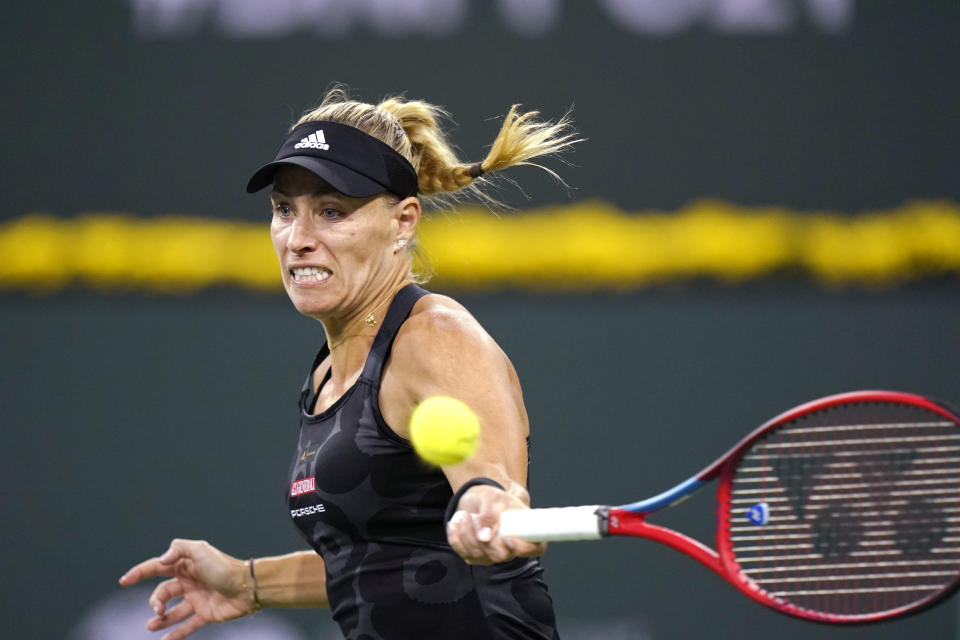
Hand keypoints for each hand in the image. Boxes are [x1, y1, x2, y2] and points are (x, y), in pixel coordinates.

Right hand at [118, 539, 255, 639]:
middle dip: (155, 601)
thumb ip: (178, 549)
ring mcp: (197, 599)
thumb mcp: (200, 550)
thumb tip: (161, 559)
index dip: (139, 573)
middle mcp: (190, 581)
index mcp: (186, 565)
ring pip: (172, 611)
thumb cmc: (224, 567)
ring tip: (151, 625)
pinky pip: (187, 626)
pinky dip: (175, 634)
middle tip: (157, 609)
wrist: (248, 587)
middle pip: (163, 592)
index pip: (157, 568)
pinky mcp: (205, 614)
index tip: (124, 581)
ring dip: (160, 619)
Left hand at [446, 485, 546, 564]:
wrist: (478, 501)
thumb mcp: (493, 499)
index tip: (508, 536)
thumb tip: (484, 537)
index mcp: (526, 534)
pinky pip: (463, 552)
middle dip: (485, 538)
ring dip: (466, 533)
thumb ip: (490, 515)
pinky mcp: (474, 556)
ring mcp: (492, 555)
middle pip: (501, 556)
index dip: (524, 547)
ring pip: (478, 554)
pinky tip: (455, 524)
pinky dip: (455, 537)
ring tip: (465, 515)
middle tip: (475, 518)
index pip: (535, 549)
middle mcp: (510, 549)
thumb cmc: (493, 499)